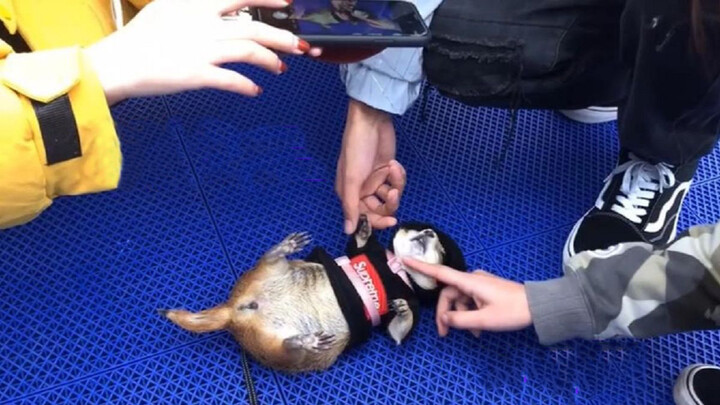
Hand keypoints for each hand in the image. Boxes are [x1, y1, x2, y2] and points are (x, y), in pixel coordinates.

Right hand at [86, 0, 315, 104]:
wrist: (117, 64)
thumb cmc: (139, 40)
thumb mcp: (167, 9)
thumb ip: (194, 7)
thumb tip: (216, 8)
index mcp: (195, 5)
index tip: (286, 3)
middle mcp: (203, 24)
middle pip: (254, 28)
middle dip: (282, 38)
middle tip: (299, 46)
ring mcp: (201, 49)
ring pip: (250, 51)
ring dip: (271, 60)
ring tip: (281, 68)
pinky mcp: (197, 74)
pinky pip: (233, 80)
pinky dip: (248, 86)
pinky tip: (256, 90)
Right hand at [336, 99, 406, 233]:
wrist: (371, 122)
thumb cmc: (356, 148)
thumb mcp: (351, 179)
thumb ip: (351, 206)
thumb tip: (348, 231)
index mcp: (350, 194)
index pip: (365, 218)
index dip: (377, 222)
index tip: (391, 220)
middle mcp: (362, 191)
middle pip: (380, 210)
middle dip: (389, 202)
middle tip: (393, 191)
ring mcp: (376, 181)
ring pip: (391, 197)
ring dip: (395, 184)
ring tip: (392, 168)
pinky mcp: (387, 172)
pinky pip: (397, 183)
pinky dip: (398, 175)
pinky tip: (394, 163)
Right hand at [401, 258, 531, 336]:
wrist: (538, 307)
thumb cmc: (512, 311)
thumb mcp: (485, 320)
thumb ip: (461, 320)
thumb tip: (444, 319)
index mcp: (469, 282)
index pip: (440, 273)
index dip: (421, 267)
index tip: (404, 258)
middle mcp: (472, 280)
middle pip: (449, 294)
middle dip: (445, 313)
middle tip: (445, 334)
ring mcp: (479, 285)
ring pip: (460, 300)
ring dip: (461, 317)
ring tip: (473, 334)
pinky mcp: (486, 291)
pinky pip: (470, 302)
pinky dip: (471, 315)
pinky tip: (479, 330)